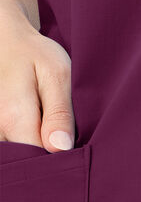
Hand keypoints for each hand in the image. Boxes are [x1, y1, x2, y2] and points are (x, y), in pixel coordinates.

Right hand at [0, 2, 74, 150]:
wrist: (5, 41)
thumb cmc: (34, 55)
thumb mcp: (56, 74)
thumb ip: (59, 113)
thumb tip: (61, 149)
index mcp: (14, 118)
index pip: (38, 159)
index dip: (59, 159)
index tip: (73, 147)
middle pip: (25, 160)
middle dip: (46, 155)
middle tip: (63, 132)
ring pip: (17, 154)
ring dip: (36, 145)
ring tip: (48, 120)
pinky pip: (11, 144)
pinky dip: (26, 139)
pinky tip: (38, 124)